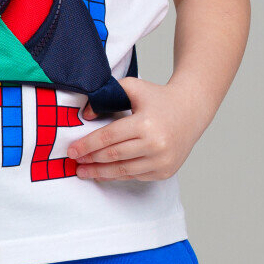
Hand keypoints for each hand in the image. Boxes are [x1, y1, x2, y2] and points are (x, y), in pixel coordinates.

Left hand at [69, 76, 204, 181]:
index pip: (108, 138)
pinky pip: (135, 176)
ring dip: (100, 172)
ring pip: (123, 170)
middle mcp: (155, 144)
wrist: (191, 111)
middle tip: (74, 162)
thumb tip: (86, 115)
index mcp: (145, 123)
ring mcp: (161, 160)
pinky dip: (117, 175)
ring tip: (84, 172)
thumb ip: (107, 96)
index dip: (87, 145)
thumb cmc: (159, 98)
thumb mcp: (133, 88)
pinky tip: (104, 173)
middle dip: (90, 160)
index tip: (72, 151)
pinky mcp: (165, 171)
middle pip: (113, 156)